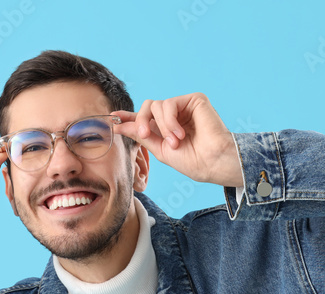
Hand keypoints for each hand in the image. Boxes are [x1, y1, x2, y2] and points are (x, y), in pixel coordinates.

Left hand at [111, 93, 242, 188]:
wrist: (211, 163)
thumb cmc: (192, 161)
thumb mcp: (159, 149)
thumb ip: (141, 135)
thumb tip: (119, 125)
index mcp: (167, 127)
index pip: (145, 117)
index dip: (129, 117)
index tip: (113, 118)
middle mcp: (175, 115)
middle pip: (147, 106)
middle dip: (142, 120)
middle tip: (144, 134)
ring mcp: (185, 106)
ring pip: (157, 105)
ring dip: (162, 127)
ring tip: (175, 142)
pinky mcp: (194, 100)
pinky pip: (169, 104)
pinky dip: (170, 121)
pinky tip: (180, 134)